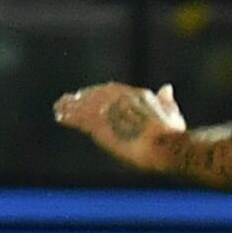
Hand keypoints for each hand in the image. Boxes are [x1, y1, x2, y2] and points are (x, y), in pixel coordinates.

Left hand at [53, 82, 187, 171]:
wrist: (160, 144)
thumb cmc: (170, 135)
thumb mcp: (172, 114)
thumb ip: (166, 101)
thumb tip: (167, 88)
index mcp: (136, 93)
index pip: (113, 91)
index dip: (100, 94)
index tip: (91, 96)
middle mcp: (118, 96)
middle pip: (94, 94)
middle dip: (82, 98)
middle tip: (69, 100)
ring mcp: (104, 107)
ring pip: (82, 103)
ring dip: (70, 105)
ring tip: (59, 108)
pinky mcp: (94, 121)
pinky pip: (75, 115)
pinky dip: (66, 115)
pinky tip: (59, 116)